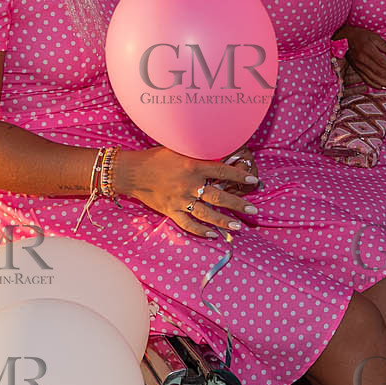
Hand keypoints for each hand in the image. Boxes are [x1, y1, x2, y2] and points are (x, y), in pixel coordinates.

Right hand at [114, 147, 258, 238]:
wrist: (132, 172)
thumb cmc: (157, 157)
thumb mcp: (179, 149)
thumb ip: (198, 153)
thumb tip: (220, 152)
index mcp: (193, 166)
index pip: (222, 172)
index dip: (239, 176)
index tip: (253, 180)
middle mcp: (189, 184)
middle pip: (219, 196)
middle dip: (238, 204)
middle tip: (253, 210)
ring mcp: (180, 200)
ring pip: (206, 213)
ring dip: (223, 221)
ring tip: (238, 227)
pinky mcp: (170, 211)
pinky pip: (188, 224)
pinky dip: (200, 231)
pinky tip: (213, 234)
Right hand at [342, 26, 385, 88]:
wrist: (343, 38)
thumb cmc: (360, 35)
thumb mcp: (374, 36)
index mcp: (368, 50)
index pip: (383, 63)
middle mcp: (363, 60)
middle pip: (380, 72)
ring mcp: (359, 66)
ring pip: (374, 79)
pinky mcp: (357, 70)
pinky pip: (367, 80)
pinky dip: (376, 85)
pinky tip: (384, 87)